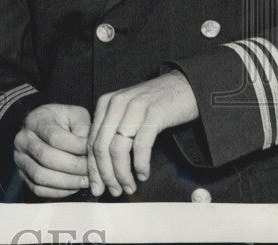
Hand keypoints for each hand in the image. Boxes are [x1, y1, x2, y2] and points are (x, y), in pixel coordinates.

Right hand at [13, 103, 91, 197]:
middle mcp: (22, 139)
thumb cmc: (66, 123)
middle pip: (47, 158)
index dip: (77, 148)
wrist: (47, 129)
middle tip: (93, 170)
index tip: (95, 152)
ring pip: (41, 176)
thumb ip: (85, 132)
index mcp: (36, 120)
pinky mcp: (22, 174)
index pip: (55, 137)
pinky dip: (59, 191)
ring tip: (86, 180)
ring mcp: (20, 158)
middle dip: (74, 167)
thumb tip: (94, 157)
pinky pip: (38, 189)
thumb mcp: (77, 117)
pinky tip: (75, 186)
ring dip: (68, 182)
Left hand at [86, 70, 197, 196]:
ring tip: (129, 186)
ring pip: (117, 148)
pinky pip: (141, 144)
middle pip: (101, 147)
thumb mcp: (127, 112)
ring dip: (122, 173)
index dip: (93, 169)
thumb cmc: (155, 104)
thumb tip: (103, 166)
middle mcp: (116, 104)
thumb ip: (113, 131)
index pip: (91, 141)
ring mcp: (134, 107)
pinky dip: (140, 164)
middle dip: (105, 174)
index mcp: (105, 104)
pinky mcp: (154, 113)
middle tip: (114, 191)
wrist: (185, 86)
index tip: (97, 188)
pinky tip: (143, 174)